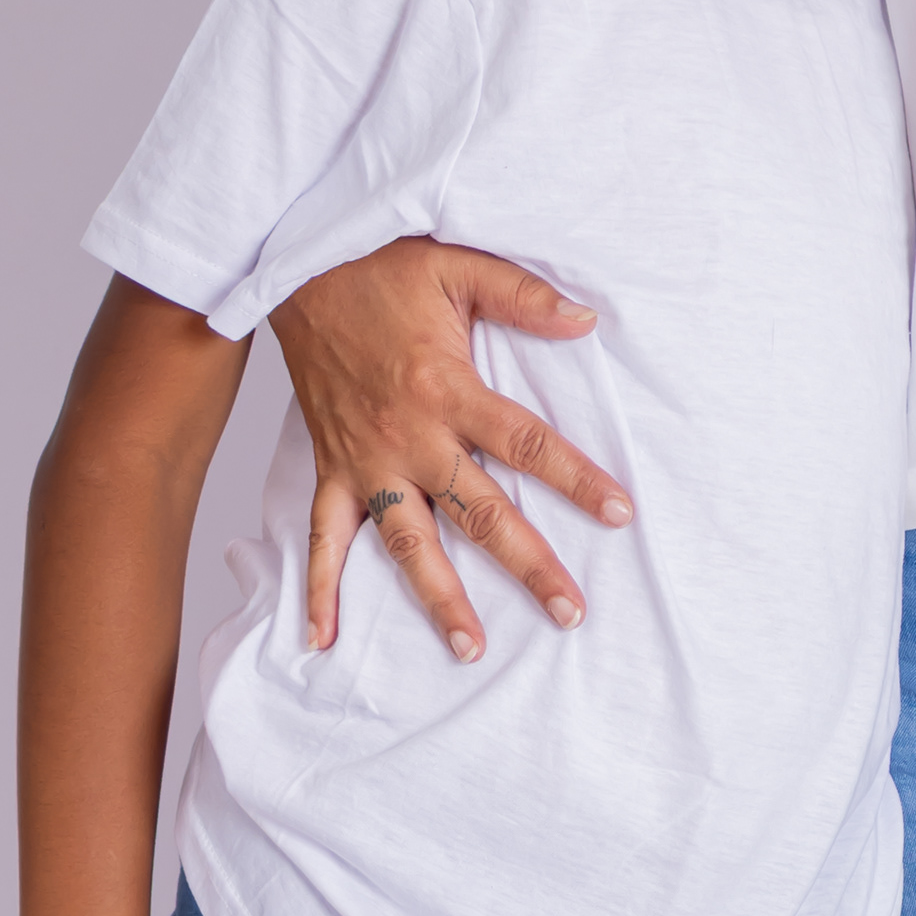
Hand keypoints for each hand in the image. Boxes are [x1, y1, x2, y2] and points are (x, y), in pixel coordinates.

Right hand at [269, 242, 629, 663]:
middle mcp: (408, 435)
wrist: (296, 270)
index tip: (620, 514)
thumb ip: (524, 296)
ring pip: (409, 541)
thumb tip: (587, 320)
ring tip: (472, 648)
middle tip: (570, 612)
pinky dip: (320, 589)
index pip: (525, 443)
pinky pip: (323, 537)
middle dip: (528, 564)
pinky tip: (322, 639)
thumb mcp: (458, 266)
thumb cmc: (379, 268)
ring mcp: (366, 460)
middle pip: (478, 512)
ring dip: (439, 597)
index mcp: (445, 387)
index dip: (575, 479)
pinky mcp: (331, 468)